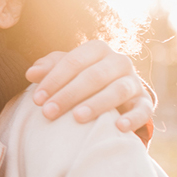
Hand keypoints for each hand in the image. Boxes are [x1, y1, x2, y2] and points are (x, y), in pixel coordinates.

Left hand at [24, 40, 153, 132]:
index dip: (53, 80)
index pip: (73, 61)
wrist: (118, 93)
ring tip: (77, 118)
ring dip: (97, 104)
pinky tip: (118, 127)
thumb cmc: (84, 78)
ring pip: (118, 90)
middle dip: (68, 94)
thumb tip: (31, 73)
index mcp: (98, 49)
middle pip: (93, 76)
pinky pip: (143, 109)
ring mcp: (134, 81)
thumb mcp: (67, 70)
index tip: (37, 100)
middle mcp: (119, 61)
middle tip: (48, 112)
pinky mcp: (145, 102)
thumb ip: (49, 68)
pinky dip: (133, 118)